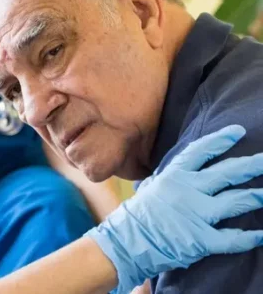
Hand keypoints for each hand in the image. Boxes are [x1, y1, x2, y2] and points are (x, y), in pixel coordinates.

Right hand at [85, 125, 262, 293]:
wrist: (125, 243)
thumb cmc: (137, 215)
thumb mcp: (150, 187)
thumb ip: (168, 177)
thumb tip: (180, 168)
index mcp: (174, 175)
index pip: (201, 151)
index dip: (221, 140)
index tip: (238, 131)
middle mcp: (187, 191)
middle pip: (227, 173)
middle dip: (251, 165)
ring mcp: (195, 214)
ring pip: (235, 202)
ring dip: (256, 197)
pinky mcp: (201, 240)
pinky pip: (232, 238)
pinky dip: (249, 237)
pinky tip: (262, 235)